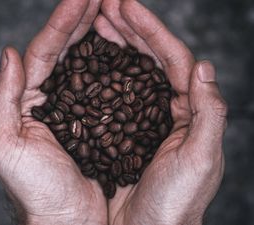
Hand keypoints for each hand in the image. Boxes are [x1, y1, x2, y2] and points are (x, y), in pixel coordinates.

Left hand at [0, 1, 106, 224]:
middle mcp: (56, 100)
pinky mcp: (103, 120)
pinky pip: (111, 88)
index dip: (62, 22)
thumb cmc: (37, 191)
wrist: (67, 220)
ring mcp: (82, 108)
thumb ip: (2, 99)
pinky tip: (125, 49)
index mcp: (31, 101)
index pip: (45, 52)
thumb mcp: (6, 147)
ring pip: (91, 65)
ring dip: (101, 36)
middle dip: (83, 20)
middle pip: (69, 51)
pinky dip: (117, 66)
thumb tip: (9, 55)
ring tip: (113, 10)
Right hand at [97, 0, 227, 223]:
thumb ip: (209, 114)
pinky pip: (115, 93)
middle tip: (107, 7)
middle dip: (130, 29)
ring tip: (98, 24)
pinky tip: (93, 59)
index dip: (151, 30)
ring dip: (116, 45)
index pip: (173, 58)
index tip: (127, 6)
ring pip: (131, 72)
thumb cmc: (177, 203)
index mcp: (190, 110)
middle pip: (151, 58)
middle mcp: (169, 108)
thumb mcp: (201, 160)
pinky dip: (105, 73)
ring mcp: (144, 115)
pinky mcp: (124, 128)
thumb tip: (205, 67)